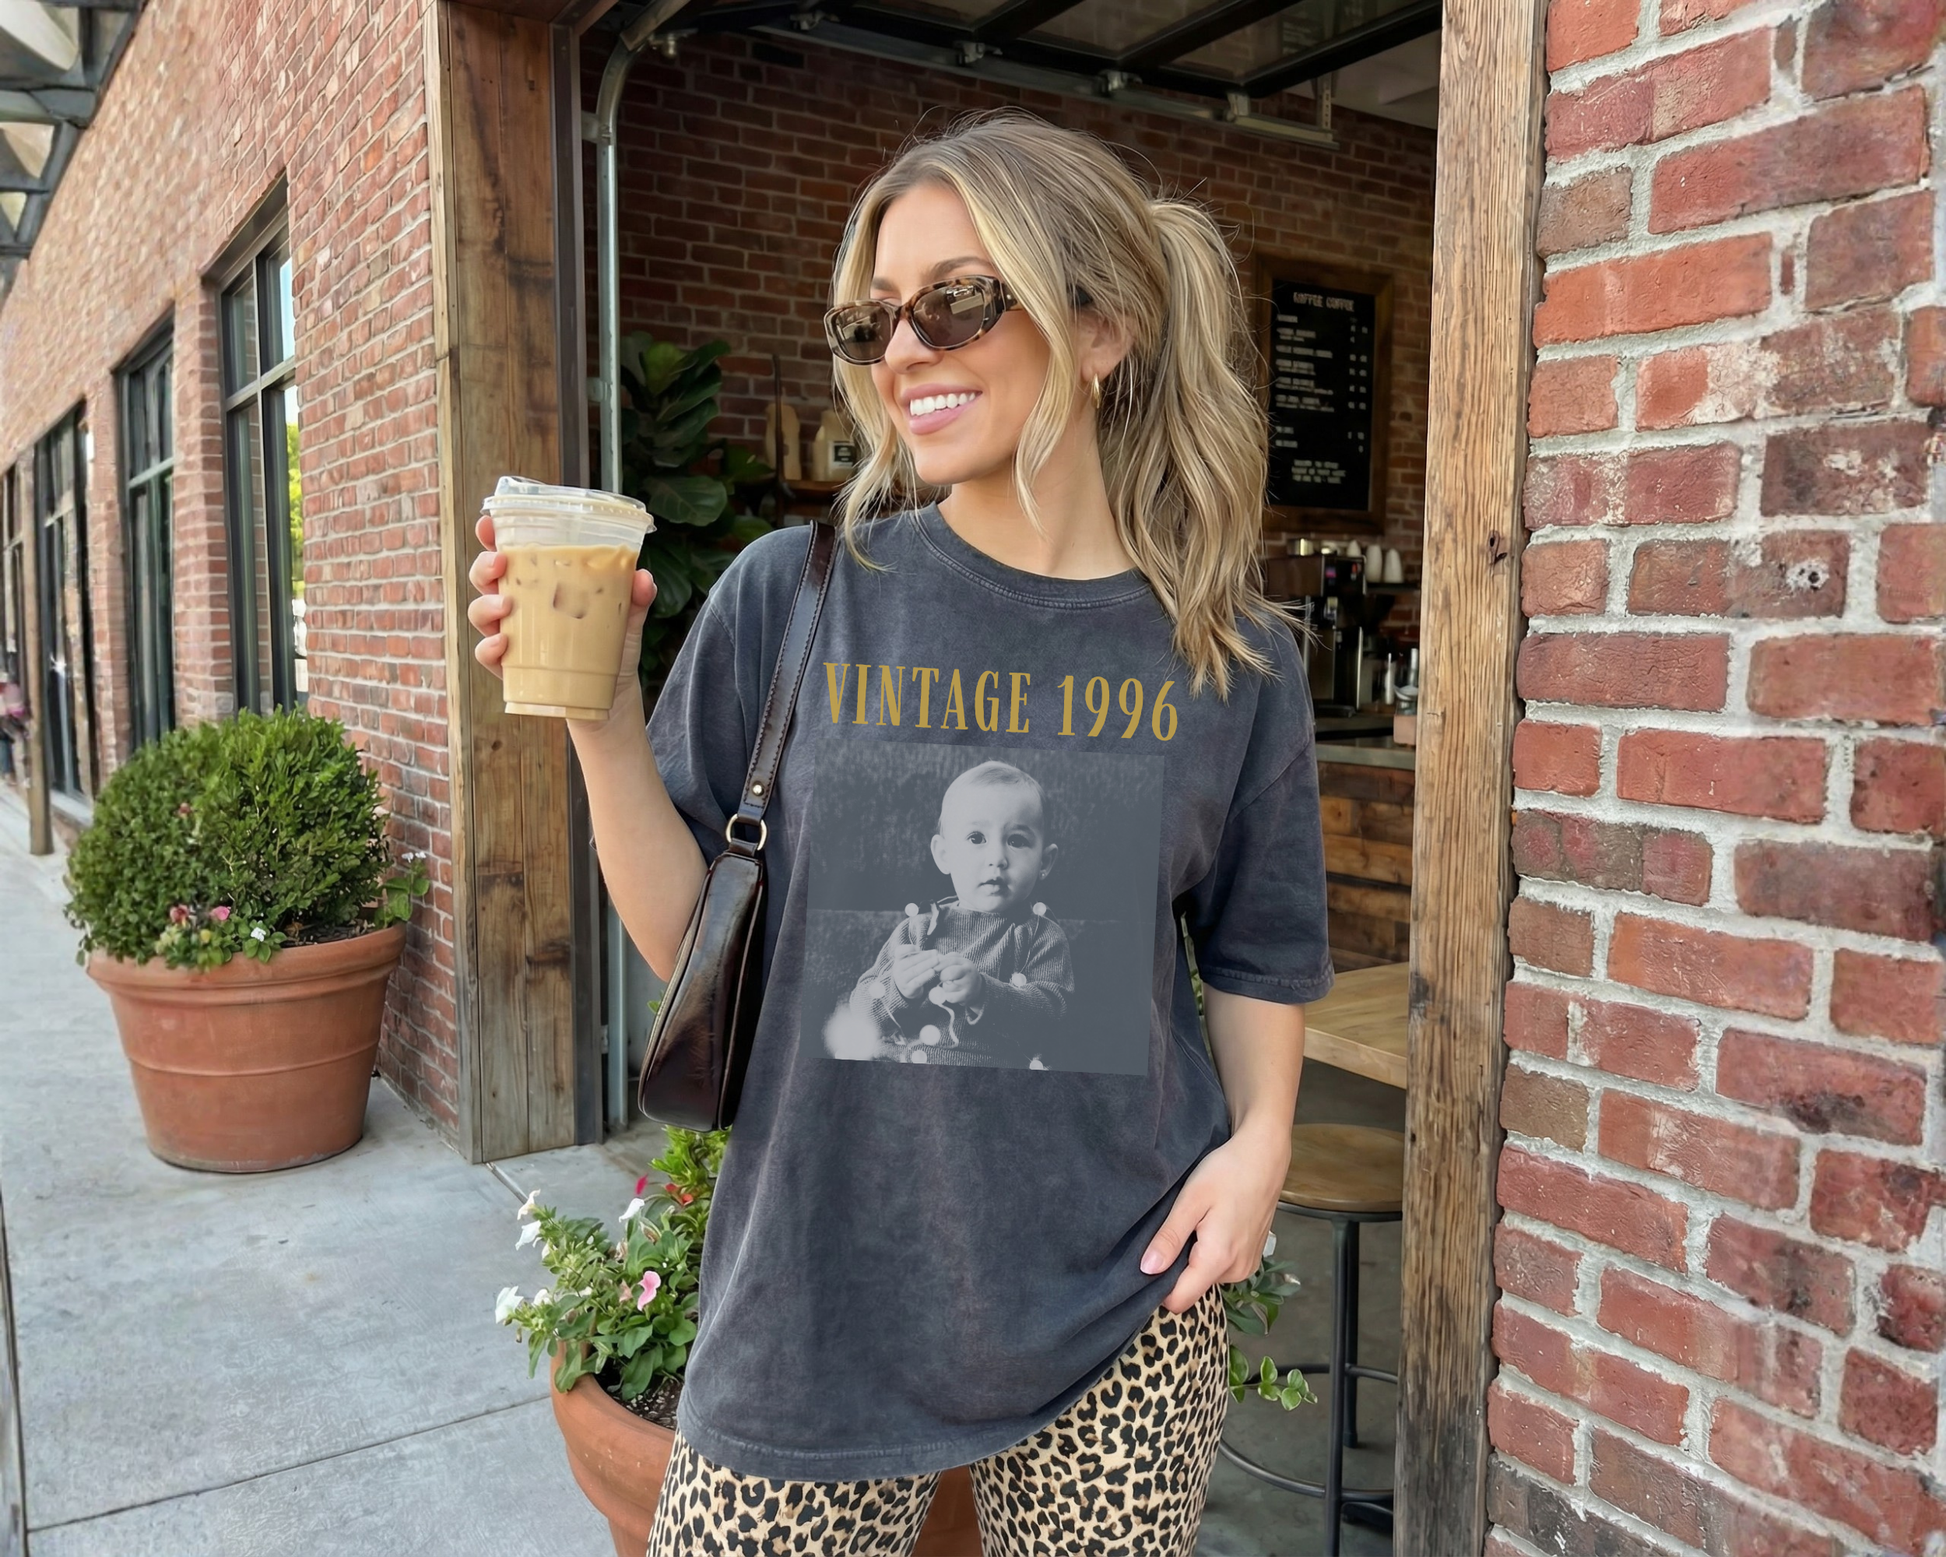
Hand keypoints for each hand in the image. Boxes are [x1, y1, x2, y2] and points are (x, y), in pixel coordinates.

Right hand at [465, 512, 657, 728]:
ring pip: (480, 612)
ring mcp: (510, 635)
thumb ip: (634, 597)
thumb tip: (643, 579)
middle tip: (500, 563)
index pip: (509, 552)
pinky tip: (503, 644)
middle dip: (484, 565)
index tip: (488, 523)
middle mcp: (518, 604)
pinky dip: (489, 648)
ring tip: (504, 606)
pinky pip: (487, 655)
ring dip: (485, 605)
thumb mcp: (626, 617)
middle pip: (485, 577)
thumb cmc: (610, 644)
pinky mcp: (510, 667)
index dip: (493, 535)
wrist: (610, 694)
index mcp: (540, 583)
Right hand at [889, 948, 941, 999]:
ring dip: (927, 964)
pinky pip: (917, 981)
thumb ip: (918, 955)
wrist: (906, 988)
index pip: (899, 951)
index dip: (908, 948)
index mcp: (898, 960)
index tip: (918, 948)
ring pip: (915, 970)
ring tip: (937, 960)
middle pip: (911, 961)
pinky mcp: (908, 989)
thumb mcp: (911, 961)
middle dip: (924, 956)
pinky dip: (925, 976)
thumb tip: (932, 953)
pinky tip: (933, 971)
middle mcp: (898, 970)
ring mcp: (902, 980)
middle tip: (935, 953)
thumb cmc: (911, 970)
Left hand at [932, 954, 976, 1004]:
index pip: (950, 961)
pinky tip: (952, 993)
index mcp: (966, 963)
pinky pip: (949, 997)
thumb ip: (948, 958)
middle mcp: (968, 974)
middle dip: (942, 976)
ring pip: (947, 987)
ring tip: (952, 985)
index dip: (939, 965)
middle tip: (945, 978)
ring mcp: (968, 986)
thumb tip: (936, 959)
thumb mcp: (959, 962)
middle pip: (949, 973)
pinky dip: (947, 996)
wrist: (978, 988)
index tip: (933, 968)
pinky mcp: (965, 997)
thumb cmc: (963, 973)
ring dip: (945, 987)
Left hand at [1138, 1122, 1290, 1312]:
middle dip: (1177, 1268)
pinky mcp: (1252, 1258)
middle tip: (1176, 1230)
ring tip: (1196, 1223)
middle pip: (1192, 1288)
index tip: (1150, 1261)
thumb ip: (1169, 1238)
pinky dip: (1211, 1253)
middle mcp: (1236, 1272)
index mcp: (1218, 1259)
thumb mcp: (1191, 1200)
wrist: (1263, 1157)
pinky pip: (1221, 1268)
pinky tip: (1212, 1225)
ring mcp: (1247, 1267)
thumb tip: (1146, 1269)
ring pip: (1206, 1277)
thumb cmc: (1227, 1172)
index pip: (1180, 1300)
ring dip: (1194, 1258)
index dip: (1158, 1287)